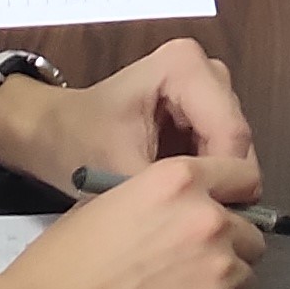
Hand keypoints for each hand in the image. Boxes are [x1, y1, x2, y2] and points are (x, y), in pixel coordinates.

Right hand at [0, 155, 259, 288]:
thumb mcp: (108, 203)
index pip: (242, 177)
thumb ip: (160, 202)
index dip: (234, 197)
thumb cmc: (61, 262)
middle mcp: (209, 220)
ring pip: (246, 274)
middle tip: (192, 264)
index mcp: (179, 181)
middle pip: (250, 232)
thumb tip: (183, 212)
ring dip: (222, 282)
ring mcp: (219, 271)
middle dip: (228, 245)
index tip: (226, 211)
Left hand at [8, 36, 262, 208]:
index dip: (222, 181)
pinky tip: (179, 193)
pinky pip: (223, 150)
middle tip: (186, 217)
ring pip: (235, 147)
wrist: (52, 131)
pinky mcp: (207, 108)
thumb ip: (168, 193)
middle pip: (237, 138)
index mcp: (184, 66)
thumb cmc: (76, 142)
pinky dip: (205, 175)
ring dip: (212, 180)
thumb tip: (211, 222)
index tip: (200, 218)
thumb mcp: (117, 169)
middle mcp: (206, 69)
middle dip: (217, 181)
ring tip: (178, 206)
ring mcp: (209, 87)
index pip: (231, 133)